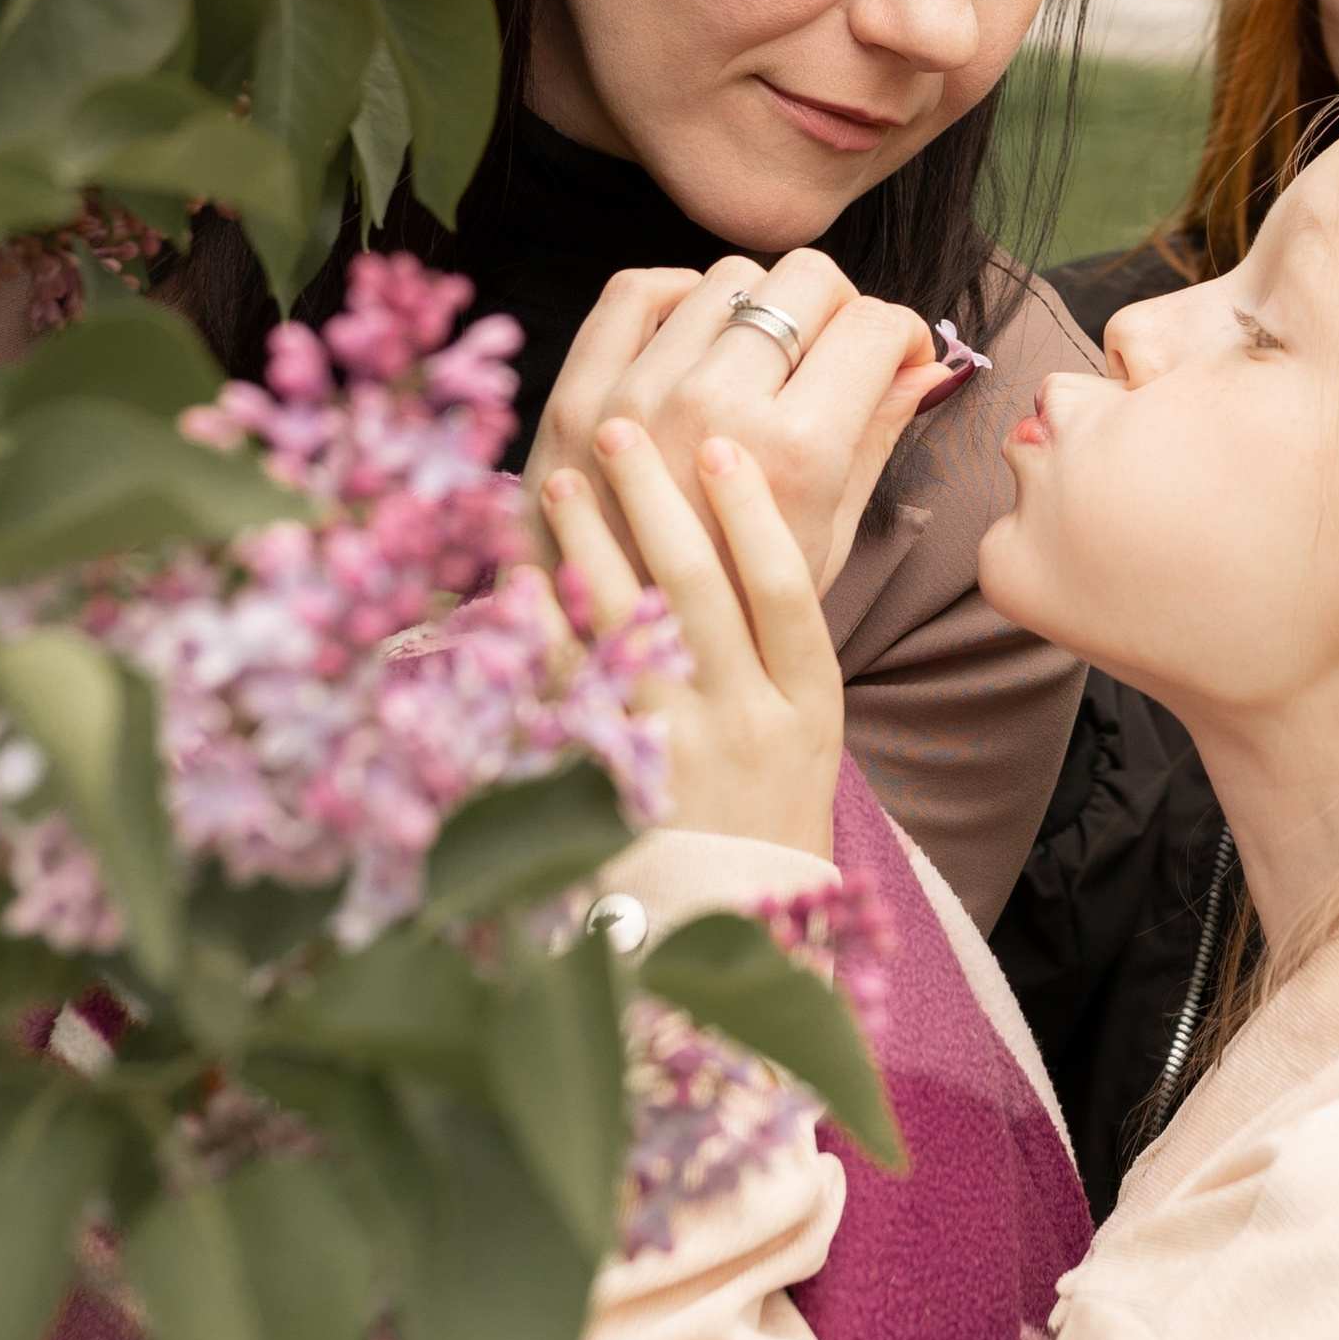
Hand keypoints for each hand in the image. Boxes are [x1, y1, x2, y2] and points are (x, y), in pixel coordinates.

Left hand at [528, 252, 943, 596]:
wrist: (608, 659)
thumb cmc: (731, 614)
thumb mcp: (824, 542)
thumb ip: (876, 440)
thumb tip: (928, 367)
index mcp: (795, 453)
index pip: (873, 328)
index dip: (902, 333)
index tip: (897, 358)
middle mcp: (716, 409)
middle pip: (805, 281)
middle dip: (839, 306)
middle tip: (835, 353)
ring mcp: (638, 397)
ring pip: (726, 278)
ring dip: (760, 304)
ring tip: (762, 358)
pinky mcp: (578, 397)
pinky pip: (635, 293)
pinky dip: (674, 294)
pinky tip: (694, 336)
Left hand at [545, 420, 844, 857]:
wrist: (733, 906)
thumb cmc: (776, 787)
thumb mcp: (814, 709)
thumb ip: (797, 608)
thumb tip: (818, 499)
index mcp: (807, 697)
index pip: (783, 588)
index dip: (751, 513)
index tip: (719, 446)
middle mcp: (744, 721)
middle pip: (699, 590)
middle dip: (654, 500)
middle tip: (620, 433)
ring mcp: (675, 752)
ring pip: (628, 629)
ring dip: (589, 545)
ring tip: (564, 482)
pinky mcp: (612, 778)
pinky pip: (568, 687)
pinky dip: (541, 626)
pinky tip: (520, 575)